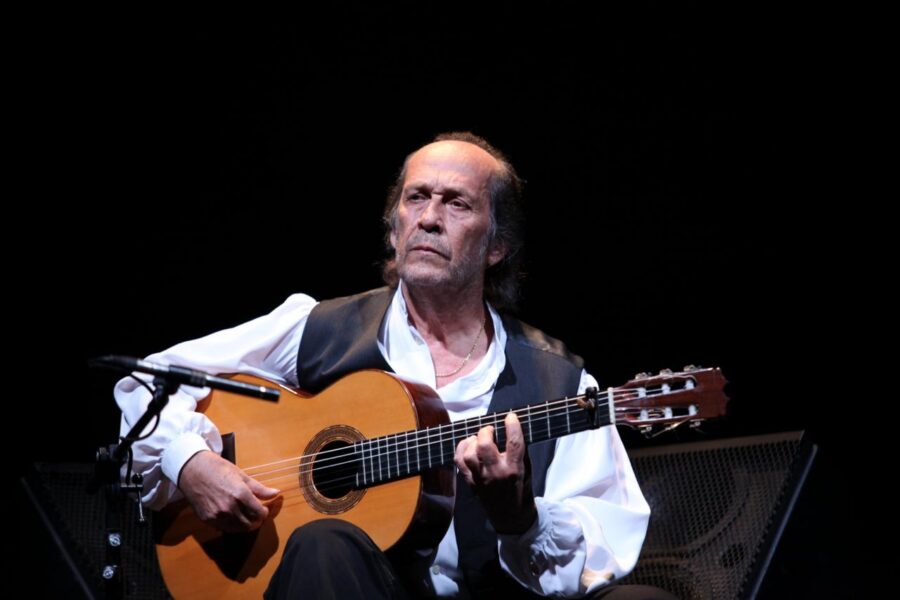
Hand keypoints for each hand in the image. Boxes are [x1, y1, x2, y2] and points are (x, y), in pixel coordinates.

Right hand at [177, 450, 280, 532]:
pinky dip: (232, 526)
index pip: (260, 513)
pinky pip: (225, 529)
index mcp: (240, 495)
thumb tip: (276, 493)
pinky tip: (233, 517)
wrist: (193, 470)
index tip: (263, 509)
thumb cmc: (218, 469)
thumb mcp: (241, 476)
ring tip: (246, 516)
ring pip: (238, 529)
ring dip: (245, 525)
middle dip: (256, 520)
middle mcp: (230, 507)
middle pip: (250, 524)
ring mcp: (218, 515)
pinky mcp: (208, 520)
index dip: (264, 512)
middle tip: (256, 515)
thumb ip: (259, 488)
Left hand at [455, 412, 537, 534]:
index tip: (510, 416)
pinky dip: (461, 449)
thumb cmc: (521, 490)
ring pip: (470, 453)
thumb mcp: (527, 470)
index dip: (512, 425)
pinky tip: (468, 445)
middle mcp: (497, 473)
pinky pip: (460, 462)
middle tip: (489, 429)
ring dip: (473, 441)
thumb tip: (511, 429)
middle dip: (486, 431)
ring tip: (478, 438)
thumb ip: (519, 451)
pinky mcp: (471, 483)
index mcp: (515, 469)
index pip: (514, 442)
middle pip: (485, 445)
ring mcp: (482, 478)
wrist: (512, 516)